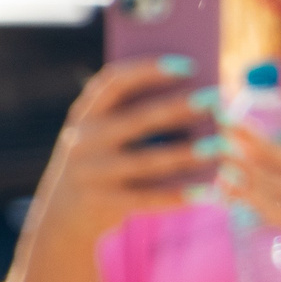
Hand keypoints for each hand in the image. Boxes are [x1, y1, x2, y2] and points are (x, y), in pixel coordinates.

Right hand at [33, 62, 218, 245]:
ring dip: (186, 153)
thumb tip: (194, 94)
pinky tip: (206, 188)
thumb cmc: (100, 160)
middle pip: (137, 120)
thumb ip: (133, 113)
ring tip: (220, 145)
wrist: (60, 217)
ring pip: (147, 161)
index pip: (113, 82)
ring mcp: (92, 174)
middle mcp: (83, 141)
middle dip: (178, 107)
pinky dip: (178, 193)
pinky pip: (147, 197)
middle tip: (215, 99)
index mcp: (85, 114)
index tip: (187, 64)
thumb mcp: (102, 133)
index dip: (149, 70)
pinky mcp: (103, 204)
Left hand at [220, 124, 280, 278]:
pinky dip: (246, 196)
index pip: (277, 144)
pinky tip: (228, 189)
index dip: (251, 132)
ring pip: (265, 179)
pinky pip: (268, 206)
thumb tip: (270, 184)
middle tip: (219, 125)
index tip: (228, 119)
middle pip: (269, 153)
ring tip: (217, 154)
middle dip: (242, 139)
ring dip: (239, 167)